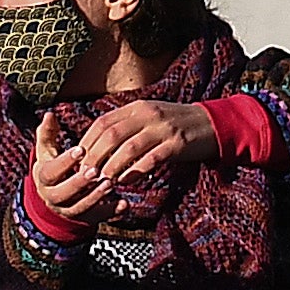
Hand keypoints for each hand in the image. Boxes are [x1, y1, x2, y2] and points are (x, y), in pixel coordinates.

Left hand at [34, 97, 223, 219]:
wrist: (214, 124)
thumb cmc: (174, 126)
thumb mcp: (148, 119)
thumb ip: (125, 128)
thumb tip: (95, 147)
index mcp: (136, 108)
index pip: (102, 123)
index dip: (86, 142)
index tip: (76, 159)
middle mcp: (148, 115)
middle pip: (111, 135)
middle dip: (94, 156)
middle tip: (84, 174)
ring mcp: (163, 128)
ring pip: (129, 147)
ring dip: (112, 166)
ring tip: (102, 181)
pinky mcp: (177, 143)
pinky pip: (151, 158)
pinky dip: (136, 171)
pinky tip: (126, 182)